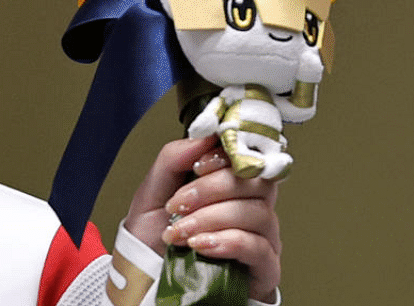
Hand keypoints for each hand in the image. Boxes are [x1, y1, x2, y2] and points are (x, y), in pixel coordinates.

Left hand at [123, 136, 280, 302]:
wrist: (149, 276)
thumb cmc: (155, 233)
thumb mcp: (153, 191)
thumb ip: (174, 159)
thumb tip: (203, 136)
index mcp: (229, 182)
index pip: (248, 157)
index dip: (227, 156)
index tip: (197, 166)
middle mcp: (251, 206)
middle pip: (256, 182)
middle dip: (211, 190)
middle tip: (177, 204)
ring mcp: (262, 236)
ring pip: (257, 213)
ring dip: (211, 219)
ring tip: (180, 232)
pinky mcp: (264, 267)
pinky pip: (259, 247)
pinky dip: (227, 242)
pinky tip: (201, 246)